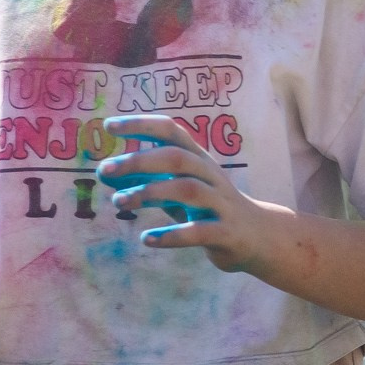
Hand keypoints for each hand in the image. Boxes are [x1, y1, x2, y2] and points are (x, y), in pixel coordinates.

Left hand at [96, 114, 283, 272]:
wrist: (259, 236)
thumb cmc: (210, 208)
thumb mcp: (180, 189)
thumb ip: (148, 181)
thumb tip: (106, 173)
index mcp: (199, 160)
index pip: (171, 131)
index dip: (141, 125)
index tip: (110, 126)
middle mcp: (211, 176)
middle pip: (177, 158)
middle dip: (139, 161)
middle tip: (105, 170)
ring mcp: (221, 204)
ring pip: (188, 190)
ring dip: (149, 194)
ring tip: (119, 202)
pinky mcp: (226, 233)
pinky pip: (198, 232)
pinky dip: (171, 235)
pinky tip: (148, 239)